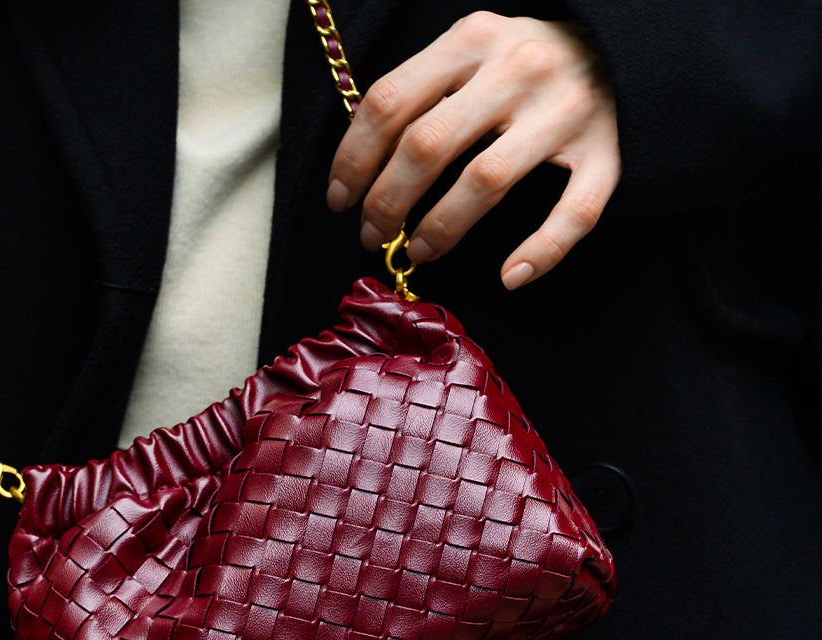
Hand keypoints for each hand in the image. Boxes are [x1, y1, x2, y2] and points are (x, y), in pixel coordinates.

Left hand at [326, 12, 620, 288]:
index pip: (389, 101)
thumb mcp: (470, 54)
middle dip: (386, 201)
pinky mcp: (609, 152)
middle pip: (428, 144)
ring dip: (442, 227)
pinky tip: (510, 276)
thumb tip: (358, 163)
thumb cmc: (523, 67)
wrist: (626, 49)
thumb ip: (422, 92)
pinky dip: (541, 251)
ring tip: (420, 252)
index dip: (354, 159)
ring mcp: (566, 110)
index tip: (338, 200)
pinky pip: (574, 213)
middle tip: (372, 236)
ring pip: (487, 179)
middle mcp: (519, 67)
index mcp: (473, 39)